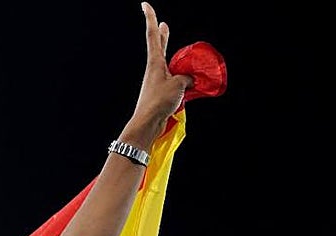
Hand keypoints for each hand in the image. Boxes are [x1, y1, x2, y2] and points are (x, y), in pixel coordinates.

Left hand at [130, 3, 193, 137]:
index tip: (145, 4)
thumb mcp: (179, 85)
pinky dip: (180, 77)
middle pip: (158, 48)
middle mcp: (154, 70)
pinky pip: (173, 81)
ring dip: (172, 56)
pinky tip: (187, 81)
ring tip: (174, 54)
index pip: (153, 36)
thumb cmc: (159, 101)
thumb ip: (187, 78)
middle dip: (161, 36)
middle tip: (161, 24)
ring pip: (167, 65)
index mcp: (155, 63)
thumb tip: (190, 80)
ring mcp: (156, 82)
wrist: (148, 123)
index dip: (150, 18)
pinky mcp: (160, 94)